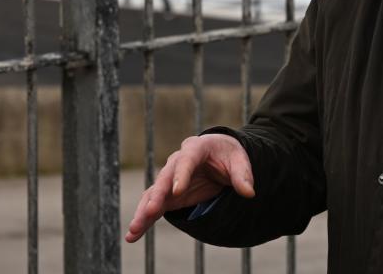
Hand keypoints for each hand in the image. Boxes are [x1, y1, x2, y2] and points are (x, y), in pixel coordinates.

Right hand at [124, 133, 254, 242]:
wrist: (219, 155)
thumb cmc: (228, 155)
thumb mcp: (240, 160)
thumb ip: (243, 175)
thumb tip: (249, 192)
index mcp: (195, 148)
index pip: (187, 160)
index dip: (182, 175)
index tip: (178, 191)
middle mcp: (177, 162)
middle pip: (165, 178)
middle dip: (157, 195)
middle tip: (151, 211)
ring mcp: (170, 179)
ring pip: (154, 194)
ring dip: (144, 212)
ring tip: (133, 230)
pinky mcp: (168, 194)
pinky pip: (153, 206)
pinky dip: (144, 219)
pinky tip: (133, 234)